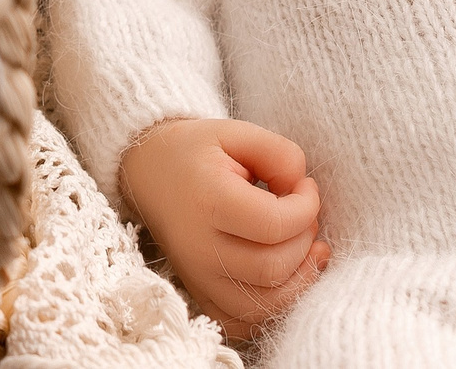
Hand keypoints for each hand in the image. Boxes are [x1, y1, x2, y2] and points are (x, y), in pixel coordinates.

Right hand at [120, 119, 329, 339]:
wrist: (148, 171)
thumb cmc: (196, 152)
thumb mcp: (235, 132)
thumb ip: (279, 154)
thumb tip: (302, 188)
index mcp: (207, 202)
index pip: (274, 224)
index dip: (306, 206)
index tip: (306, 187)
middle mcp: (199, 247)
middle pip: (273, 267)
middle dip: (305, 240)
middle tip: (304, 213)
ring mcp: (197, 276)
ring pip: (264, 303)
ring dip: (300, 278)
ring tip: (307, 247)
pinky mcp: (199, 293)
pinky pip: (244, 322)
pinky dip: (273, 306)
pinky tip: (286, 276)